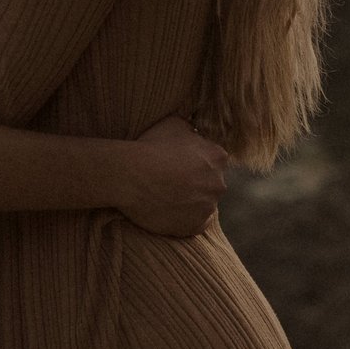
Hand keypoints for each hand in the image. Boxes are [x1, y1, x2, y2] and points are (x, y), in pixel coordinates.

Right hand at [116, 115, 228, 237]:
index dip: (196, 162)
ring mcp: (207, 206)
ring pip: (204, 204)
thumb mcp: (174, 123)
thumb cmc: (150, 146)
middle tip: (173, 180)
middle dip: (196, 182)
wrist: (131, 175)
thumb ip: (191, 128)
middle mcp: (219, 183)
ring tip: (168, 196)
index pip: (214, 161)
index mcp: (218, 157)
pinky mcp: (195, 226)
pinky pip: (197, 223)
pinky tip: (172, 211)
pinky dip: (187, 219)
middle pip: (211, 183)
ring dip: (191, 201)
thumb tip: (194, 131)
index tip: (180, 164)